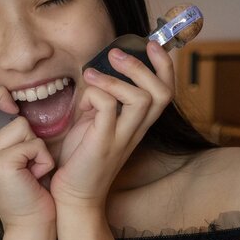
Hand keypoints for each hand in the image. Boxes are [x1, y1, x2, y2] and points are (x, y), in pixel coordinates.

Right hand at [0, 79, 57, 233]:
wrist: (31, 226)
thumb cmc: (25, 190)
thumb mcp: (3, 159)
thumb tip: (0, 101)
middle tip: (13, 107)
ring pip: (17, 124)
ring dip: (35, 142)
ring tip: (32, 165)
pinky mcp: (1, 165)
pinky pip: (31, 142)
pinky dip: (42, 157)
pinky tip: (38, 175)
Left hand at [49, 40, 174, 210]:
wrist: (74, 195)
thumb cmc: (82, 158)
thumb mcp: (95, 122)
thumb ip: (102, 99)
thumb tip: (98, 73)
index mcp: (138, 123)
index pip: (166, 91)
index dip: (164, 65)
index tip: (150, 44)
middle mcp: (136, 130)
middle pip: (162, 93)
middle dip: (144, 66)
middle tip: (116, 54)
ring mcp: (122, 138)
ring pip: (142, 99)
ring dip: (118, 79)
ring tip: (93, 73)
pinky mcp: (103, 144)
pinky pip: (108, 109)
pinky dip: (96, 94)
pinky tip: (83, 98)